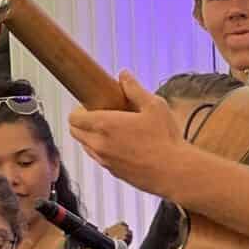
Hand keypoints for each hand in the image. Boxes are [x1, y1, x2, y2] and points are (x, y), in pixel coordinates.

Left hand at [69, 73, 188, 198]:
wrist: (174, 172)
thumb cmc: (166, 139)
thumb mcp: (154, 106)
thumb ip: (135, 89)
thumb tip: (124, 75)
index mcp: (104, 125)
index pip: (73, 118)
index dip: (79, 109)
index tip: (93, 105)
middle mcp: (99, 144)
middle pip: (75, 132)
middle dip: (82, 122)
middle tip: (102, 115)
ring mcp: (104, 161)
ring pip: (86, 146)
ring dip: (92, 137)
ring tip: (113, 130)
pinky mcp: (113, 173)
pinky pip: (99, 158)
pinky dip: (103, 150)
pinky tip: (123, 145)